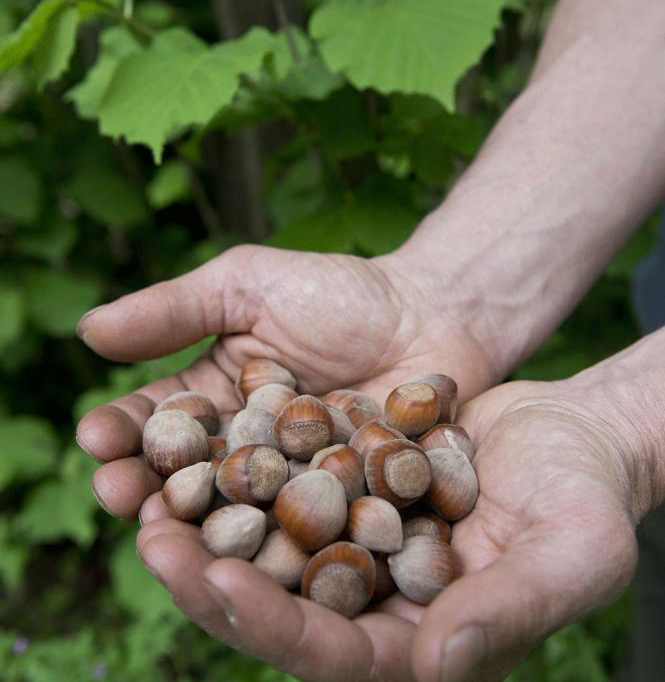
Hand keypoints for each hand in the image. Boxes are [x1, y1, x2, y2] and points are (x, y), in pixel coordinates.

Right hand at [76, 244, 495, 518]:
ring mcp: (294, 483)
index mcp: (215, 398)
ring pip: (238, 512)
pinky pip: (307, 528)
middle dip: (149, 487)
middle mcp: (247, 449)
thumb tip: (89, 331)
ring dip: (201, 526)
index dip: (123, 429)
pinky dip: (279, 541)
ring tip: (166, 535)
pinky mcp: (343, 507)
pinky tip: (253, 552)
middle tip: (117, 498)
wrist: (433, 312)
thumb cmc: (339, 293)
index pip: (158, 419)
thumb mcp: (250, 285)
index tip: (95, 437)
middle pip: (188, 477)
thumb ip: (177, 309)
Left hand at [134, 364, 657, 681]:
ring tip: (145, 483)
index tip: (207, 580)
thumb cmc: (586, 497)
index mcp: (414, 636)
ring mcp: (356, 532)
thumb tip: (436, 667)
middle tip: (146, 533)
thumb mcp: (568, 552)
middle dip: (206, 570)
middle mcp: (372, 592)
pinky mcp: (350, 478)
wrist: (574, 432)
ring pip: (267, 535)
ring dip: (207, 513)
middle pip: (276, 597)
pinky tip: (203, 433)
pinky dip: (246, 460)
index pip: (326, 650)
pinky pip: (287, 475)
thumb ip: (507, 612)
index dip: (265, 622)